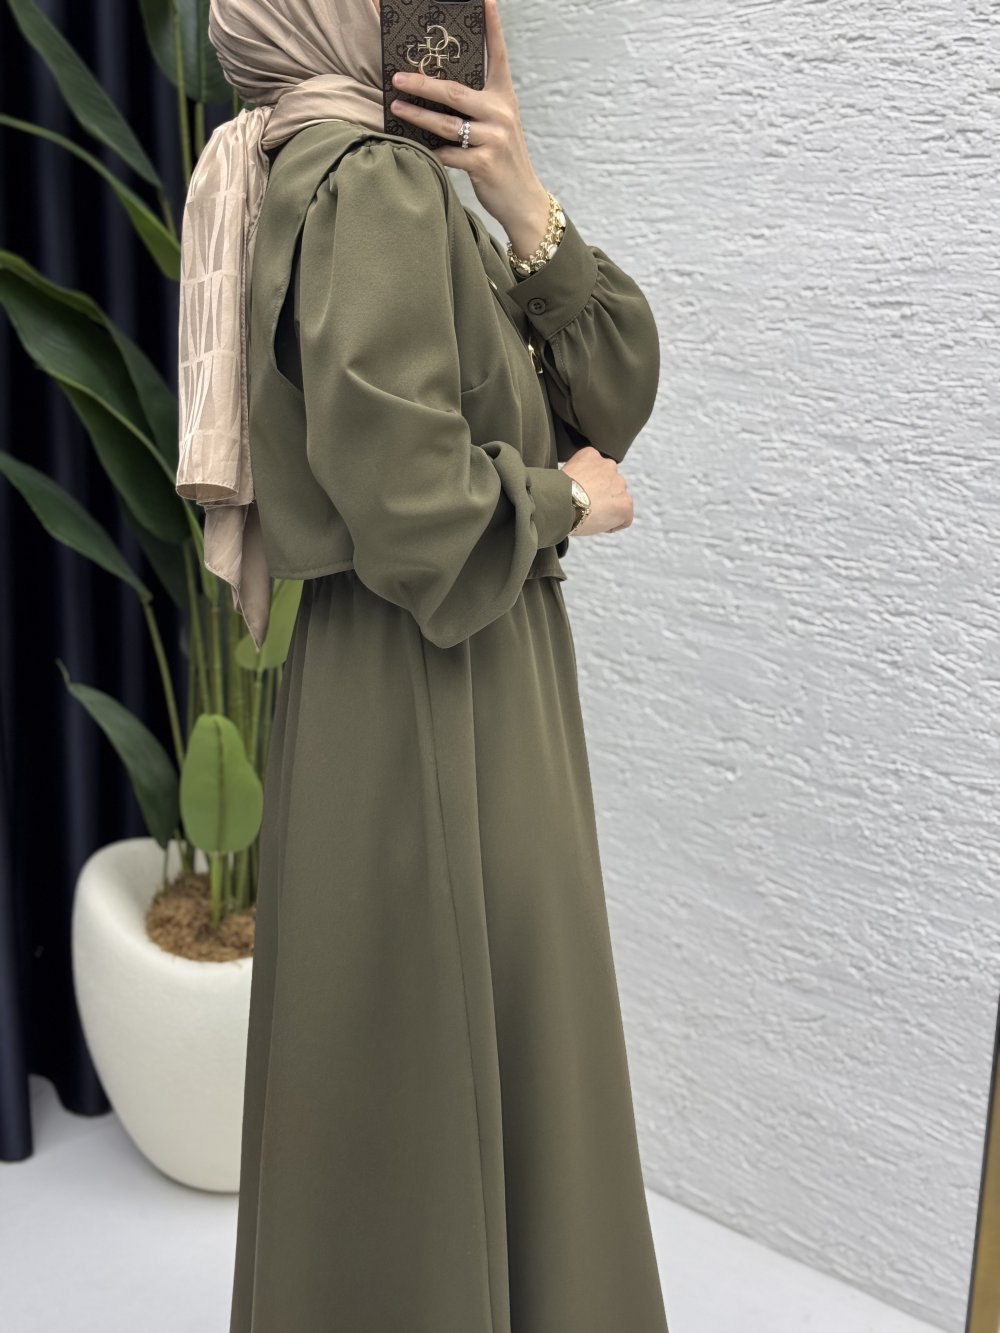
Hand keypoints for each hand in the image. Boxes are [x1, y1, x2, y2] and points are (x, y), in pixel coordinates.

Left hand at [388, 0, 550, 259]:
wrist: (523, 199)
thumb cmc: (503, 159)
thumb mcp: (498, 125)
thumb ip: (475, 106)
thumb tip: (436, 91)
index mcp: (504, 97)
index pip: (497, 55)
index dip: (491, 26)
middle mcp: (501, 113)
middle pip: (454, 91)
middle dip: (422, 84)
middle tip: (396, 77)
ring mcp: (494, 138)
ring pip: (447, 123)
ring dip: (417, 116)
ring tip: (395, 108)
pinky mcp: (484, 164)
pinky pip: (448, 154)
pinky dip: (431, 152)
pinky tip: (416, 147)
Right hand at [561, 448, 634, 536]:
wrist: (560, 503)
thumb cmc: (554, 493)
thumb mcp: (564, 474)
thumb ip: (577, 476)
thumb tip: (578, 489)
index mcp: (591, 455)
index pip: (597, 470)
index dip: (589, 486)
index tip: (580, 496)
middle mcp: (609, 465)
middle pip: (610, 484)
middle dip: (602, 496)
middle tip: (585, 508)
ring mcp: (619, 484)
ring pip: (619, 500)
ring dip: (609, 509)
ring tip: (591, 518)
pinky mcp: (626, 504)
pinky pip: (625, 518)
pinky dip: (615, 524)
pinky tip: (599, 526)